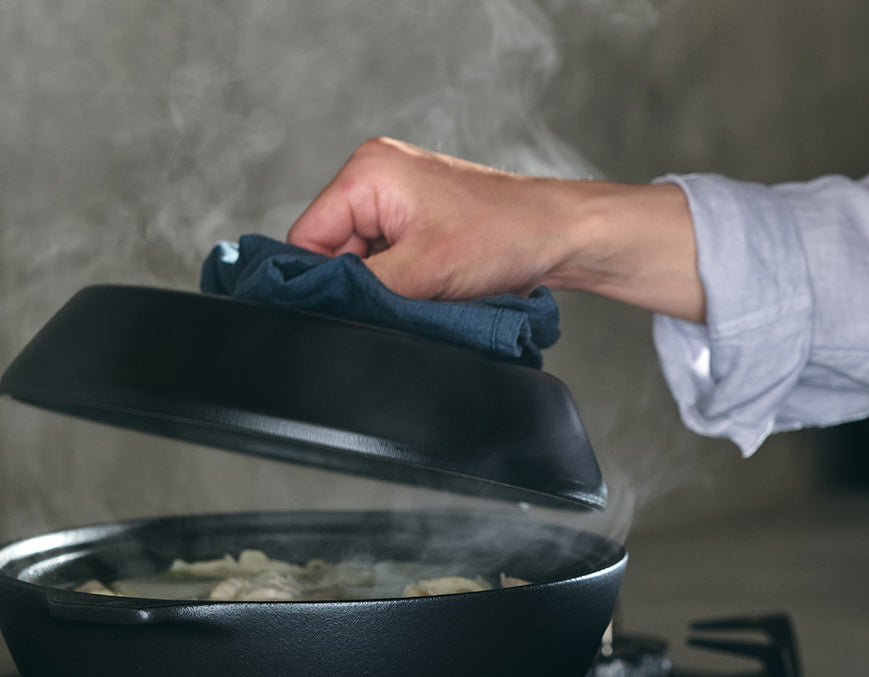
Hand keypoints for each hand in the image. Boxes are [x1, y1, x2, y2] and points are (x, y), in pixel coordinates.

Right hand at [287, 137, 706, 320]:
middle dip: (360, 284)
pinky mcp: (414, 217)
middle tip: (399, 301)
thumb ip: (364, 289)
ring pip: (360, 260)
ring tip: (424, 290)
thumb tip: (323, 309)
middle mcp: (375, 174)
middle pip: (331, 250)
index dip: (320, 283)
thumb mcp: (424, 272)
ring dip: (385, 285)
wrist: (561, 235)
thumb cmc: (507, 236)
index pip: (306, 239)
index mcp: (367, 171)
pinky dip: (402, 281)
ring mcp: (395, 196)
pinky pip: (386, 258)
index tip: (348, 312)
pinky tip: (430, 286)